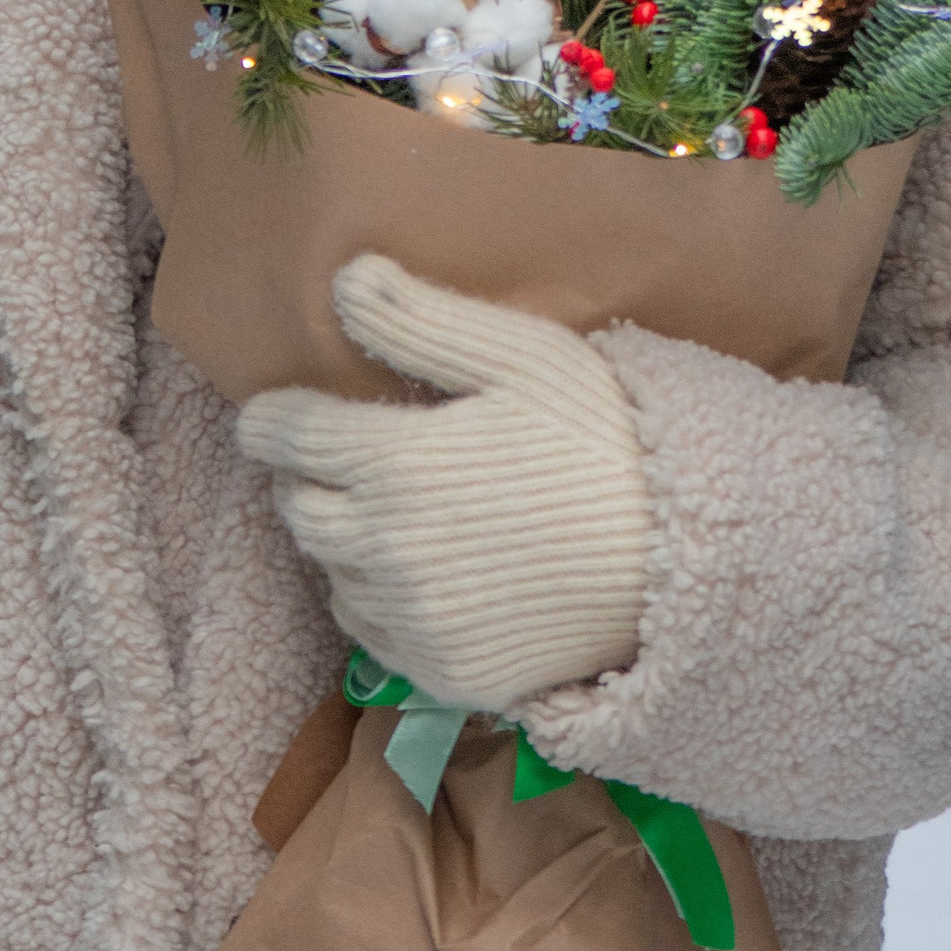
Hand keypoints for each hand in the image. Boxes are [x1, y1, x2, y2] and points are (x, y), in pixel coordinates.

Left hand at [235, 255, 650, 707]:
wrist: (681, 554)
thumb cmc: (601, 436)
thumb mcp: (519, 356)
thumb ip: (421, 321)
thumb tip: (343, 279)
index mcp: (394, 464)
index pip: (284, 438)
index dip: (269, 420)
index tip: (272, 414)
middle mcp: (384, 550)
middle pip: (296, 509)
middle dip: (309, 478)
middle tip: (349, 458)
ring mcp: (412, 620)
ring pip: (331, 574)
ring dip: (346, 541)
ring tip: (399, 513)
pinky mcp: (442, 672)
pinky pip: (371, 634)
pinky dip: (380, 600)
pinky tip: (427, 571)